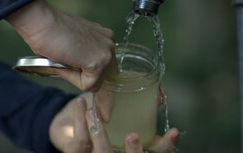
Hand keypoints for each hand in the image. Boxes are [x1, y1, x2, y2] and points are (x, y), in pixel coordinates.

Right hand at [6, 0, 116, 90]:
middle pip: (100, 76)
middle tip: (65, 60)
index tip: (66, 58)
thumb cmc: (48, 32)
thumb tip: (79, 72)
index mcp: (104, 37)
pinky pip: (88, 84)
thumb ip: (81, 57)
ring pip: (95, 82)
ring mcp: (107, 52)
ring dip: (76, 77)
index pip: (100, 67)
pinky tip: (65, 61)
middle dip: (83, 74)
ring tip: (64, 59)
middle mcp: (109, 44)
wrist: (40, 21)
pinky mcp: (100, 62)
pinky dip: (73, 78)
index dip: (81, 69)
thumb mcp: (72, 46)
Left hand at [50, 96, 178, 152]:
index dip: (167, 145)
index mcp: (132, 148)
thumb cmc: (102, 117)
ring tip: (95, 112)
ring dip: (99, 134)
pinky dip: (80, 123)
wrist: (69, 124)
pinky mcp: (76, 152)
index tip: (174, 132)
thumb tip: (160, 96)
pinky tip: (82, 106)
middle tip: (133, 136)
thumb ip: (139, 105)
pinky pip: (80, 142)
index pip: (155, 151)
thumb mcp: (122, 111)